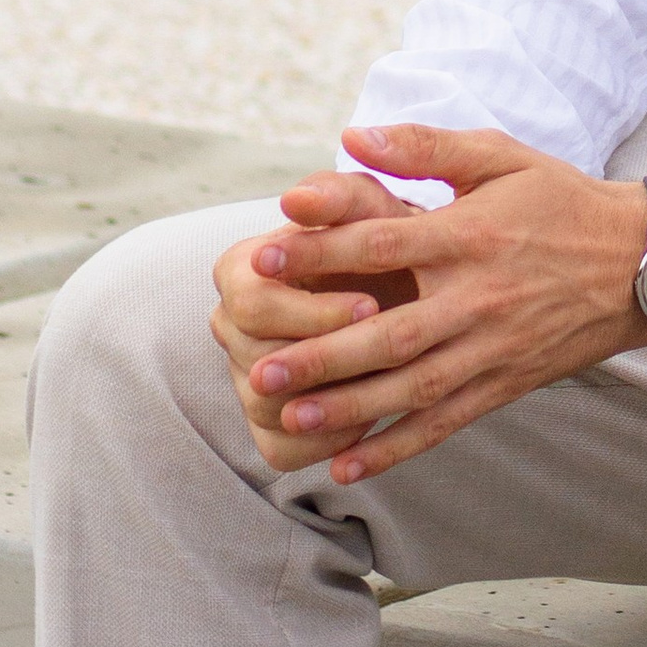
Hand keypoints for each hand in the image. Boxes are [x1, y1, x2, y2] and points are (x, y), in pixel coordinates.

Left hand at [211, 124, 646, 485]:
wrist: (641, 261)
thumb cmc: (561, 200)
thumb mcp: (501, 156)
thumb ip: (425, 147)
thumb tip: (352, 137)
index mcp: (471, 235)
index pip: (383, 243)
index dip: (321, 251)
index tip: (264, 258)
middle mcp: (478, 297)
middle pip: (388, 334)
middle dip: (320, 355)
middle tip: (259, 370)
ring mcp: (493, 347)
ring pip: (411, 387)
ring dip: (348, 407)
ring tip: (289, 418)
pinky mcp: (506, 383)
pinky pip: (445, 422)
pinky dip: (396, 447)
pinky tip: (348, 465)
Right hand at [212, 171, 411, 473]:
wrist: (416, 289)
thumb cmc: (391, 238)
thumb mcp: (374, 208)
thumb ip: (337, 197)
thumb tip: (297, 198)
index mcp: (239, 270)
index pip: (251, 302)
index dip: (312, 311)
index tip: (371, 305)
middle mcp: (230, 327)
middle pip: (257, 361)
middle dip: (326, 359)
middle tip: (388, 354)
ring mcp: (244, 378)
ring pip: (269, 408)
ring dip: (332, 401)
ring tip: (389, 388)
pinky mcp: (268, 426)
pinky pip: (284, 450)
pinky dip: (327, 441)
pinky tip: (375, 420)